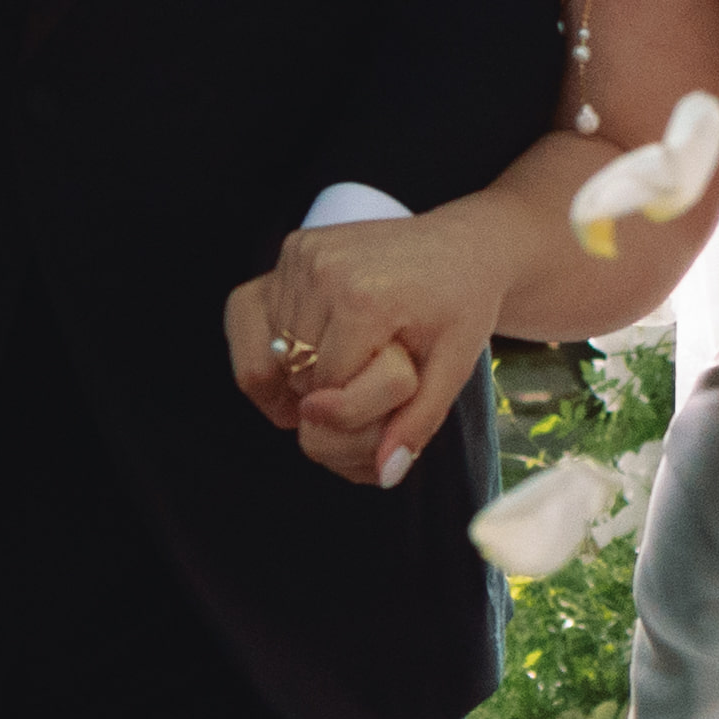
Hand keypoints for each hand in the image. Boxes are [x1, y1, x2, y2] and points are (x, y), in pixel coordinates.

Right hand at [234, 209, 512, 487]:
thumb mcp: (454, 369)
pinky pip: (253, 319)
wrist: (466, 245)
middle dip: (327, 393)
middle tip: (367, 379)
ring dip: (300, 370)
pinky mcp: (293, 248)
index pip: (327, 391)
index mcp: (365, 299)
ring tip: (346, 359)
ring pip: (273, 351)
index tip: (383, 398)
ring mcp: (303, 254)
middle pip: (296, 373)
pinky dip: (277, 345)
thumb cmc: (462, 308)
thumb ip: (417, 424)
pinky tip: (310, 345)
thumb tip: (384, 473)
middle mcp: (324, 269)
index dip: (353, 410)